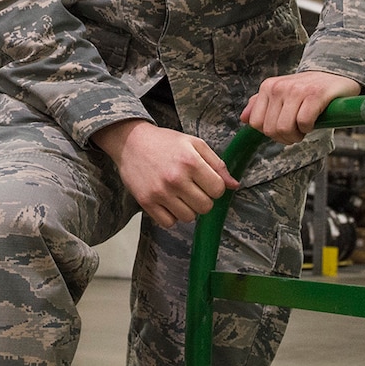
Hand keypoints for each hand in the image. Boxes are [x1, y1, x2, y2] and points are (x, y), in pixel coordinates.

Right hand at [94, 119, 239, 227]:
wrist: (131, 142)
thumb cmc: (165, 142)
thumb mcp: (194, 144)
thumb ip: (217, 164)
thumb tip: (234, 185)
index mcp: (190, 161)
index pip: (218, 190)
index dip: (215, 187)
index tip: (206, 181)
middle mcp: (175, 178)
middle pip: (205, 207)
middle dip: (203, 199)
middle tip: (193, 188)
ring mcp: (160, 192)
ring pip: (188, 218)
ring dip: (187, 208)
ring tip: (179, 194)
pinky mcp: (146, 202)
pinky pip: (168, 223)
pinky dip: (171, 216)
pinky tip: (168, 201)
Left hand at [240, 70, 361, 144]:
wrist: (335, 76)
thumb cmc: (307, 90)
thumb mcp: (280, 93)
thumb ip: (260, 104)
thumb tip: (243, 118)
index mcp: (267, 87)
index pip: (256, 123)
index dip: (271, 133)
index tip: (284, 128)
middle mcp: (279, 87)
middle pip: (271, 130)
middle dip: (285, 137)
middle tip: (297, 130)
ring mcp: (296, 90)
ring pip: (285, 128)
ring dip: (297, 135)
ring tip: (304, 126)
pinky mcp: (315, 95)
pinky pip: (303, 122)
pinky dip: (308, 128)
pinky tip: (314, 120)